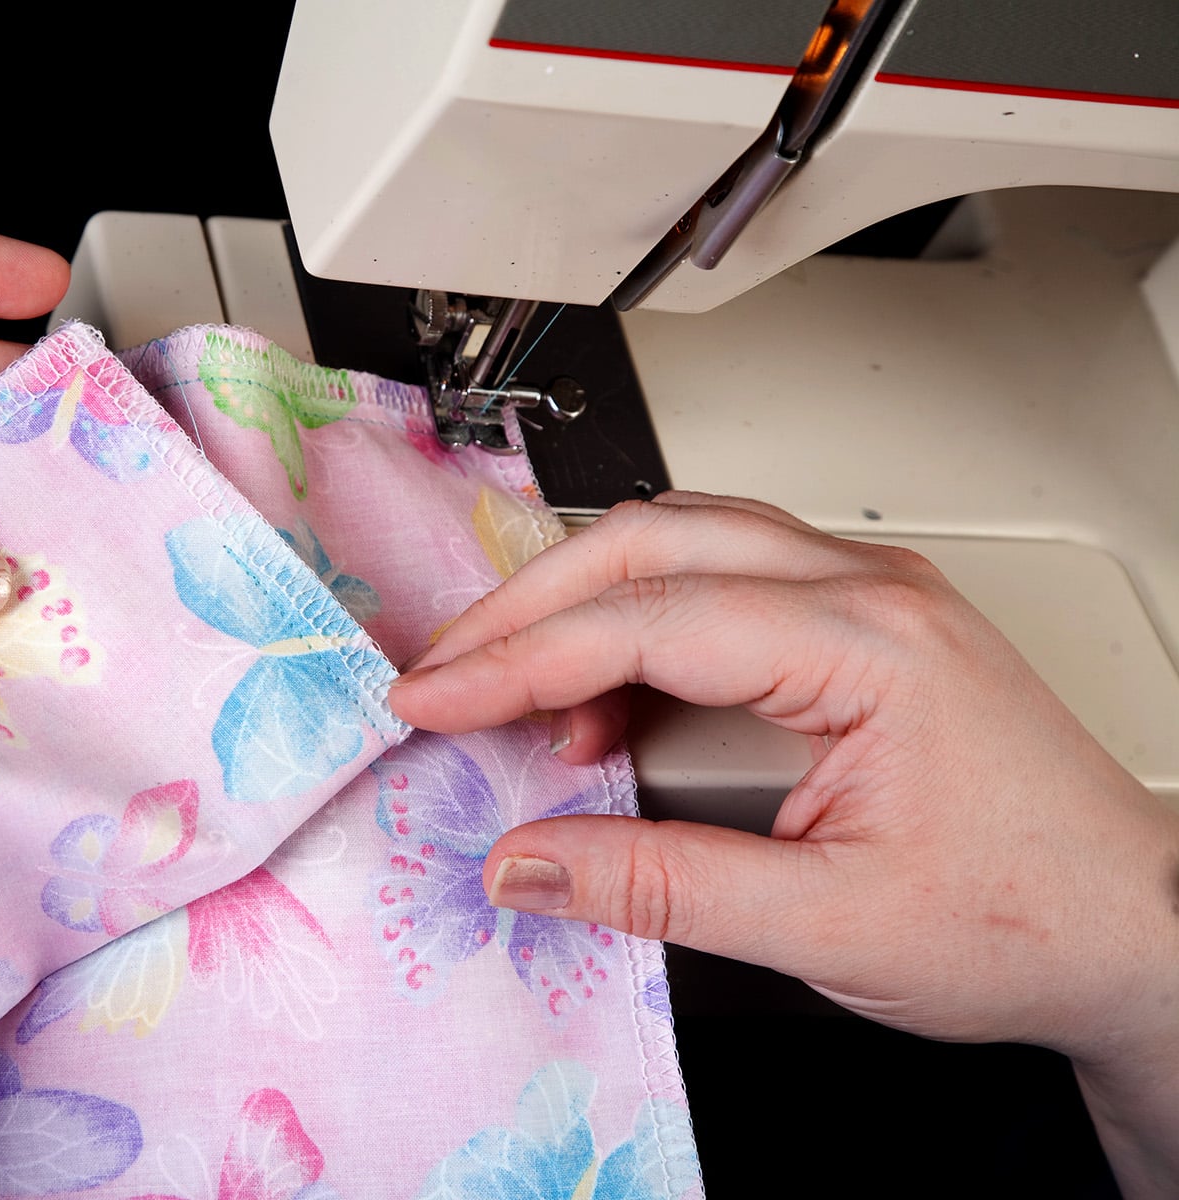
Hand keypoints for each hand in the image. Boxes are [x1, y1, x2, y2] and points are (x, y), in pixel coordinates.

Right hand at [386, 492, 1178, 1196]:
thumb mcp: (831, 924)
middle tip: (444, 672)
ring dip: (577, 603)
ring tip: (507, 690)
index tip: (433, 697)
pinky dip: (633, 627)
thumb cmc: (1029, 916)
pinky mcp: (854, 629)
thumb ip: (662, 886)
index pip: (648, 618)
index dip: (518, 658)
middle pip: (651, 544)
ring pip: (679, 545)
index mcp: (871, 644)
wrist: (1136, 931)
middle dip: (526, 605)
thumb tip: (526, 861)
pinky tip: (602, 703)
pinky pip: (716, 584)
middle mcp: (868, 593)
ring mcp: (865, 600)